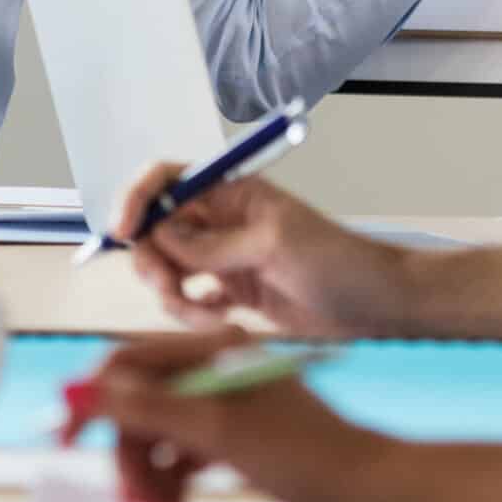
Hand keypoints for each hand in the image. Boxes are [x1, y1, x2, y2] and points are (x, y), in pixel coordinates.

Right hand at [59, 332, 390, 501]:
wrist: (375, 500)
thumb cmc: (309, 456)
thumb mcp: (216, 430)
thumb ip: (142, 409)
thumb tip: (77, 392)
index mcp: (213, 349)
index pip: (129, 362)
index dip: (94, 399)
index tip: (64, 438)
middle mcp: (216, 371)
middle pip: (140, 407)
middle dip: (129, 456)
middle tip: (130, 499)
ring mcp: (226, 410)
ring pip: (158, 439)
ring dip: (148, 479)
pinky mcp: (235, 446)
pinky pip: (182, 461)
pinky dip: (171, 488)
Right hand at [112, 169, 413, 338]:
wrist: (379, 307)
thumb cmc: (339, 263)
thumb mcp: (273, 245)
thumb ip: (212, 243)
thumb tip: (157, 234)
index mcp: (232, 193)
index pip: (167, 180)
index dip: (137, 199)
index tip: (122, 231)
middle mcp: (221, 222)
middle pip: (156, 230)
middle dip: (153, 261)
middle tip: (169, 290)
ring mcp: (225, 258)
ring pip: (169, 270)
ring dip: (175, 295)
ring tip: (205, 318)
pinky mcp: (234, 293)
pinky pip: (190, 300)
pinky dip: (193, 313)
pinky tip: (219, 322)